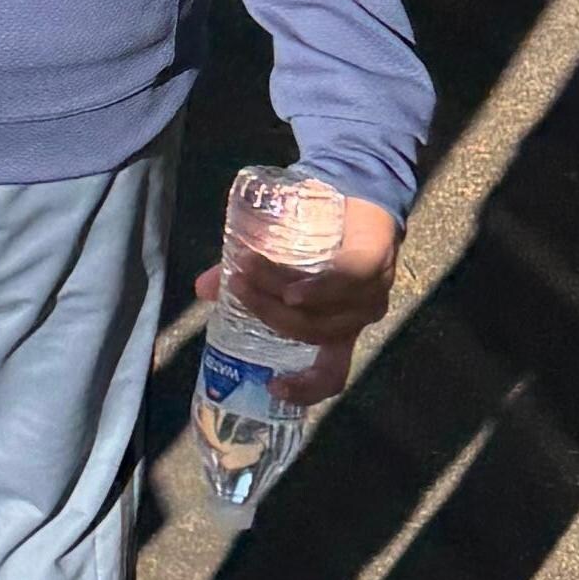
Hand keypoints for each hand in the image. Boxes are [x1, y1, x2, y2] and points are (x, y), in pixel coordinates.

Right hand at [199, 196, 402, 403]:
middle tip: (235, 284)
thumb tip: (202, 289)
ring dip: (277, 292)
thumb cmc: (318, 235)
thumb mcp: (280, 261)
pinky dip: (314, 291)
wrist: (357, 189)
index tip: (271, 387)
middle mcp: (356, 318)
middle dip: (266, 312)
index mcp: (338, 330)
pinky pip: (343, 285)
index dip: (306, 390)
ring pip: (319, 309)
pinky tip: (293, 290)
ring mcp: (369, 293)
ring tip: (246, 266)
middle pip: (309, 332)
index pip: (331, 374)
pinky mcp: (375, 264)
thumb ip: (249, 278)